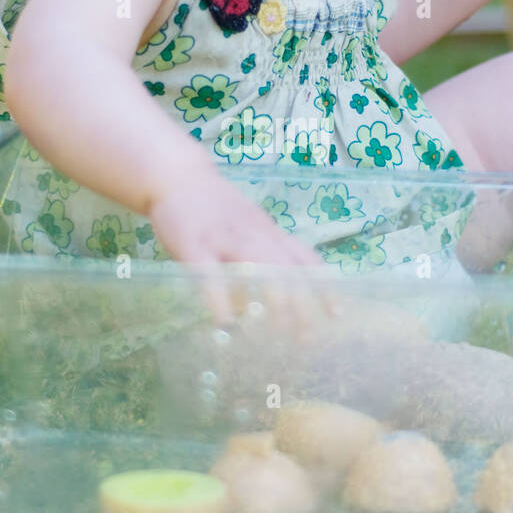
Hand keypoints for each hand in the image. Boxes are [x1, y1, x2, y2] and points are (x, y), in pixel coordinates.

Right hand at [147, 166, 335, 331]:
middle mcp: (254, 234)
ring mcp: (225, 238)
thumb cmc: (212, 209)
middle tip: (306, 336)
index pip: (304, 258)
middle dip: (302, 303)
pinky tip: (225, 320)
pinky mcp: (194, 243)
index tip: (335, 313)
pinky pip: (210, 271)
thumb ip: (254, 263)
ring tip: (279, 329)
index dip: (323, 285)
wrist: (177, 176)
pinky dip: (219, 296)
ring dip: (274, 296)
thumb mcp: (243, 231)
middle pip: (287, 267)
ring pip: (259, 265)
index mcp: (268, 233)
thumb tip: (252, 307)